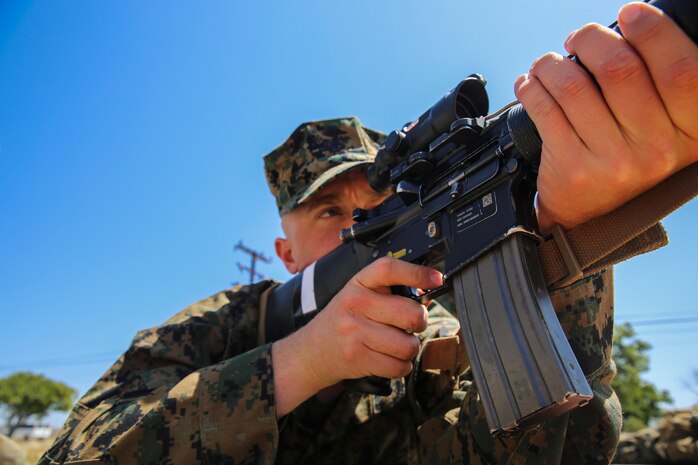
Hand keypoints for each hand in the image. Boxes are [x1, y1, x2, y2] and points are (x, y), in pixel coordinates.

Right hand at [271, 257, 441, 415]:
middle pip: (411, 314)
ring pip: (408, 344)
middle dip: (419, 324)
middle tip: (409, 327)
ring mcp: (355, 331)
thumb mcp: (357, 297)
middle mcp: (355, 304)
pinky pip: (398, 366)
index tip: (437, 278)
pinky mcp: (357, 358)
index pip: (389, 269)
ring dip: (408, 350)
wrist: (309, 353)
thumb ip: (387, 293)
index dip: (417, 272)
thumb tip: (426, 296)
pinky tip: (387, 359)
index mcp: (358, 284)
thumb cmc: (341, 323)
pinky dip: (400, 367)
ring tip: (394, 346)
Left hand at [514, 2, 697, 231]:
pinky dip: (531, 87)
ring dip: (552, 63)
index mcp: (690, 132)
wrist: (589, 213)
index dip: (654, 32)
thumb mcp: (660, 126)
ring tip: (547, 63)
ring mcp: (614, 163)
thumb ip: (656, 83)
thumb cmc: (625, 154)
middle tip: (578, 37)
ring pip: (575, 86)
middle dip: (591, 39)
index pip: (682, 70)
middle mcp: (657, 149)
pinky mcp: (574, 169)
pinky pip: (545, 111)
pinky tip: (529, 84)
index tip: (629, 14)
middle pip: (621, 69)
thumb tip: (627, 27)